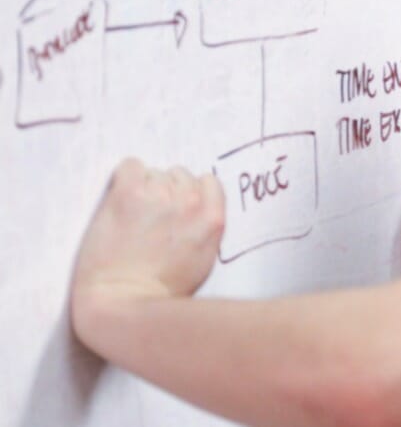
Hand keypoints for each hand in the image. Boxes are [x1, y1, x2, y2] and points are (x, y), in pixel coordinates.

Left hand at [71, 159, 224, 336]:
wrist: (124, 303)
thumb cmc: (162, 292)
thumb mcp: (204, 259)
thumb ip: (205, 227)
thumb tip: (194, 208)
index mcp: (212, 218)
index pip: (208, 182)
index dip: (190, 194)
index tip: (177, 209)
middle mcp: (190, 201)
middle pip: (180, 176)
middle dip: (166, 192)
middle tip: (150, 218)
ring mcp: (159, 196)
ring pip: (154, 172)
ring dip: (144, 188)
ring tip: (132, 217)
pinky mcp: (128, 194)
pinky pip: (130, 166)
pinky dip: (124, 179)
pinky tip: (119, 201)